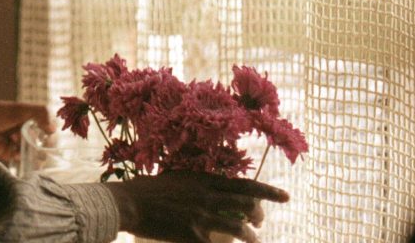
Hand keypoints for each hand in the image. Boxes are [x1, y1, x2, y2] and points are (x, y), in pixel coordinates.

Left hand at [0, 94, 53, 162]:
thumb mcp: (18, 110)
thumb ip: (39, 113)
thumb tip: (53, 129)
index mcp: (28, 116)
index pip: (47, 126)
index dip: (51, 133)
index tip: (49, 136)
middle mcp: (24, 129)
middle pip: (42, 141)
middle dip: (43, 145)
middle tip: (39, 146)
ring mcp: (16, 141)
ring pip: (32, 151)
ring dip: (33, 154)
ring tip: (31, 153)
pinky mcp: (7, 153)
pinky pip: (20, 159)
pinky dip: (23, 160)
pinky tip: (19, 156)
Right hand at [104, 171, 289, 242]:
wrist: (129, 202)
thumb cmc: (148, 189)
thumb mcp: (176, 178)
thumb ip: (196, 183)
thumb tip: (211, 186)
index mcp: (204, 180)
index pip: (244, 185)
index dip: (267, 192)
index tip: (285, 197)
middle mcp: (207, 197)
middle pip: (246, 206)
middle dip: (259, 215)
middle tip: (260, 222)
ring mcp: (201, 217)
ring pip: (239, 227)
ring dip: (250, 236)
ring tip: (254, 240)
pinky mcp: (192, 235)